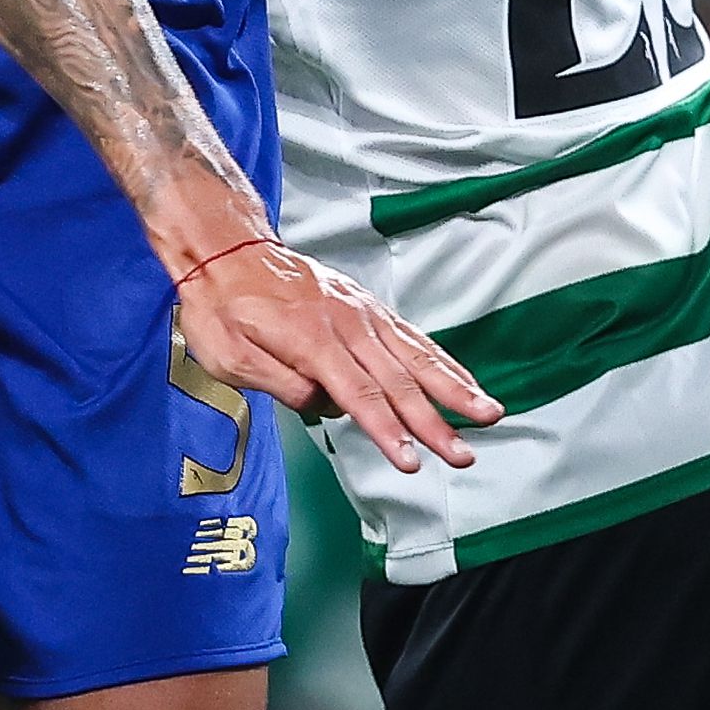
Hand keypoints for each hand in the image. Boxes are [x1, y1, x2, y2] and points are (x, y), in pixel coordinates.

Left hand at [176, 237, 501, 473]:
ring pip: (416, 354)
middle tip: (462, 455)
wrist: (226, 248)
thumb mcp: (227, 355)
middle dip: (433, 423)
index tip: (411, 462)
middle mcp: (344, 323)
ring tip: (490, 414)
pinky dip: (442, 359)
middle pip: (396, 381)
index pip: (357, 395)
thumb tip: (323, 407)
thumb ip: (279, 383)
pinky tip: (465, 380)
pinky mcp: (367, 307)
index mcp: (309, 339)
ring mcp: (361, 312)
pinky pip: (412, 335)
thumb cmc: (220, 304)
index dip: (387, 431)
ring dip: (455, 387)